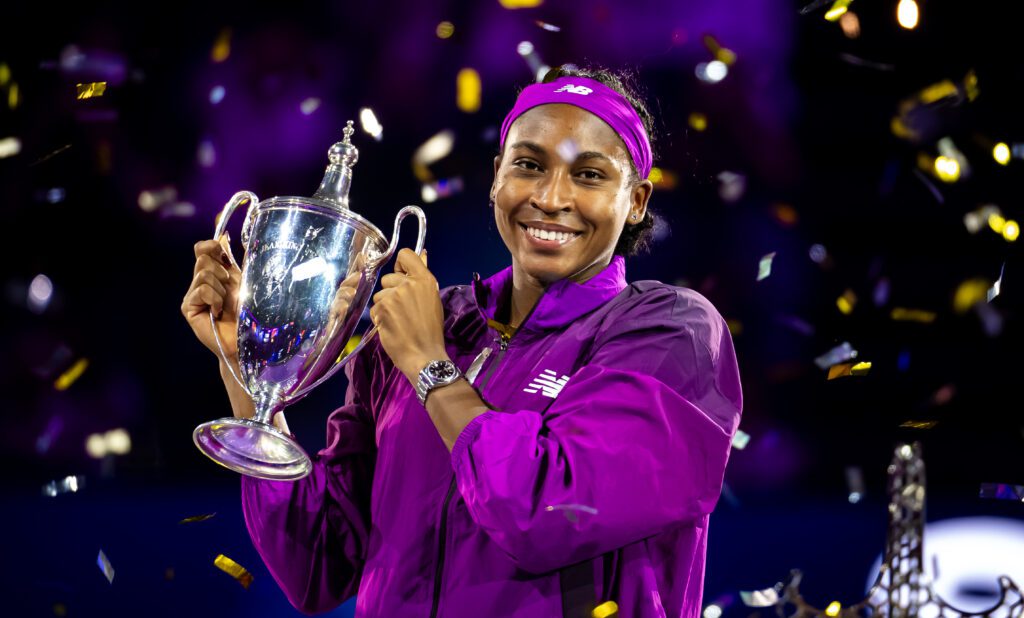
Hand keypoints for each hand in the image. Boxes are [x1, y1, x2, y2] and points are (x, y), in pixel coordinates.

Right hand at [181, 234, 241, 362]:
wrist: (246, 339)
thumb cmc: (248, 313)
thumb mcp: (242, 280)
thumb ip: (232, 259)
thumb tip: (224, 235)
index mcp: (213, 273)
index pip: (201, 248)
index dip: (210, 245)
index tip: (223, 252)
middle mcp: (199, 282)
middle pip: (203, 259)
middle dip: (222, 272)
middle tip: (230, 290)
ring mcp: (191, 295)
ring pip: (203, 273)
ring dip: (221, 289)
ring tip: (225, 304)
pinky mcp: (187, 307)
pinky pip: (202, 290)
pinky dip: (215, 299)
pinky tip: (218, 312)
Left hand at [370, 249, 447, 382]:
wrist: (425, 355)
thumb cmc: (430, 330)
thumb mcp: (432, 300)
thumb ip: (422, 278)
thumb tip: (422, 254)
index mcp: (425, 280)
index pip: (406, 255)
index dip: (401, 266)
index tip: (402, 277)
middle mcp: (409, 285)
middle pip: (388, 278)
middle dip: (391, 292)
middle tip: (403, 309)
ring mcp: (394, 297)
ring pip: (379, 295)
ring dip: (385, 307)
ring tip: (399, 321)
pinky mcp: (382, 310)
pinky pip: (374, 309)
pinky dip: (380, 318)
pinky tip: (392, 328)